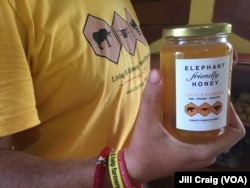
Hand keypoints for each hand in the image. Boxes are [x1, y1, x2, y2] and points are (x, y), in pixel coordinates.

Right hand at [125, 69, 245, 184]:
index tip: (218, 97)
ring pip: (215, 135)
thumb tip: (157, 73)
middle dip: (219, 110)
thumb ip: (151, 99)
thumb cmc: (144, 151)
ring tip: (198, 100)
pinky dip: (202, 125)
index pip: (234, 132)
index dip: (232, 112)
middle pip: (225, 131)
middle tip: (206, 93)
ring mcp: (199, 157)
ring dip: (210, 117)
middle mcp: (206, 155)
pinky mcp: (191, 156)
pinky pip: (206, 139)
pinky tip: (188, 114)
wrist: (136, 168)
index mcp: (203, 150)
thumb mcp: (147, 123)